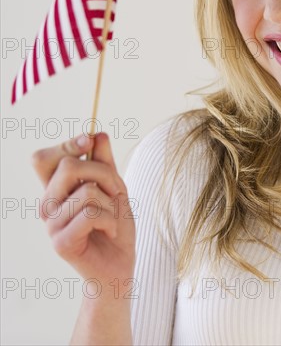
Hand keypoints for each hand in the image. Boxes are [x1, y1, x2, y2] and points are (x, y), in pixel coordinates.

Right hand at [31, 133, 135, 290]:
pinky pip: (90, 214)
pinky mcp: (60, 243)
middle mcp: (48, 205)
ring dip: (112, 203)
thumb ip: (105, 163)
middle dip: (103, 173)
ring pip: (87, 191)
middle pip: (67, 167)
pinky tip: (111, 232)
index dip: (65, 144)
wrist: (119, 265)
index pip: (43, 159)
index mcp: (56, 191)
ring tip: (112, 219)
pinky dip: (111, 220)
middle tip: (116, 191)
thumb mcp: (115, 188)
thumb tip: (97, 134)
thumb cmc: (115, 226)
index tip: (88, 141)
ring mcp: (51, 225)